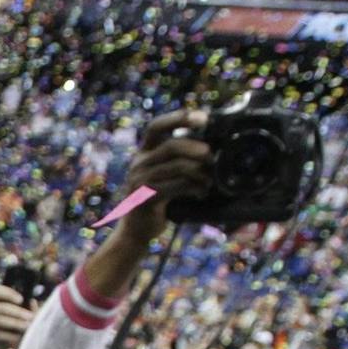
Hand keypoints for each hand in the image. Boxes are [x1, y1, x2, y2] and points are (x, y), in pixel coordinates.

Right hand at [0, 285, 35, 348]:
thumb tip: (16, 309)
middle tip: (31, 316)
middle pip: (2, 308)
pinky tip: (15, 338)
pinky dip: (7, 335)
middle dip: (18, 312)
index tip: (20, 299)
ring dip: (15, 324)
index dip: (9, 293)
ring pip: (0, 321)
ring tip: (27, 327)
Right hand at [112, 109, 210, 243]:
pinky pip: (177, 186)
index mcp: (143, 153)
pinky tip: (200, 193)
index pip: (156, 126)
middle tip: (211, 158)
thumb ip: (176, 159)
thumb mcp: (162, 174)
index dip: (178, 118)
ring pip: (178, 167)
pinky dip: (195, 188)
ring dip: (200, 173)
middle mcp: (138, 164)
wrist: (136, 230)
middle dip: (197, 150)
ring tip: (208, 181)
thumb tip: (210, 147)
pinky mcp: (146, 198)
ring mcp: (140, 181)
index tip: (203, 118)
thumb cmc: (157, 199)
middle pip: (172, 146)